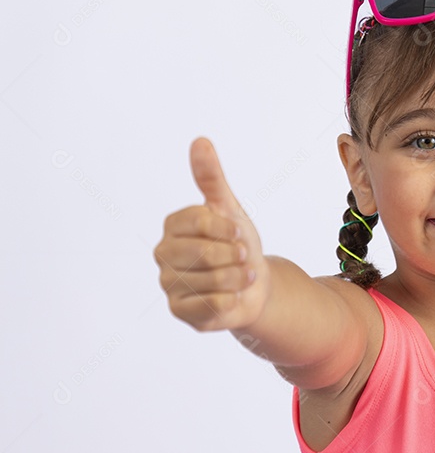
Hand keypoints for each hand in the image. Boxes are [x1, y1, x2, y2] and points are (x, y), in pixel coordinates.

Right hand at [153, 137, 269, 330]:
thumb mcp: (230, 210)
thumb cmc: (238, 244)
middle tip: (243, 256)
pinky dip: (232, 300)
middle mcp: (164, 254)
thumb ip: (212, 178)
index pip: (200, 220)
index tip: (239, 232)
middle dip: (235, 255)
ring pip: (211, 281)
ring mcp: (169, 284)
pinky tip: (234, 296)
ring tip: (241, 276)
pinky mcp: (179, 311)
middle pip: (205, 253)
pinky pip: (211, 306)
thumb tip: (200, 141)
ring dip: (237, 278)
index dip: (228, 228)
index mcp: (173, 226)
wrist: (253, 285)